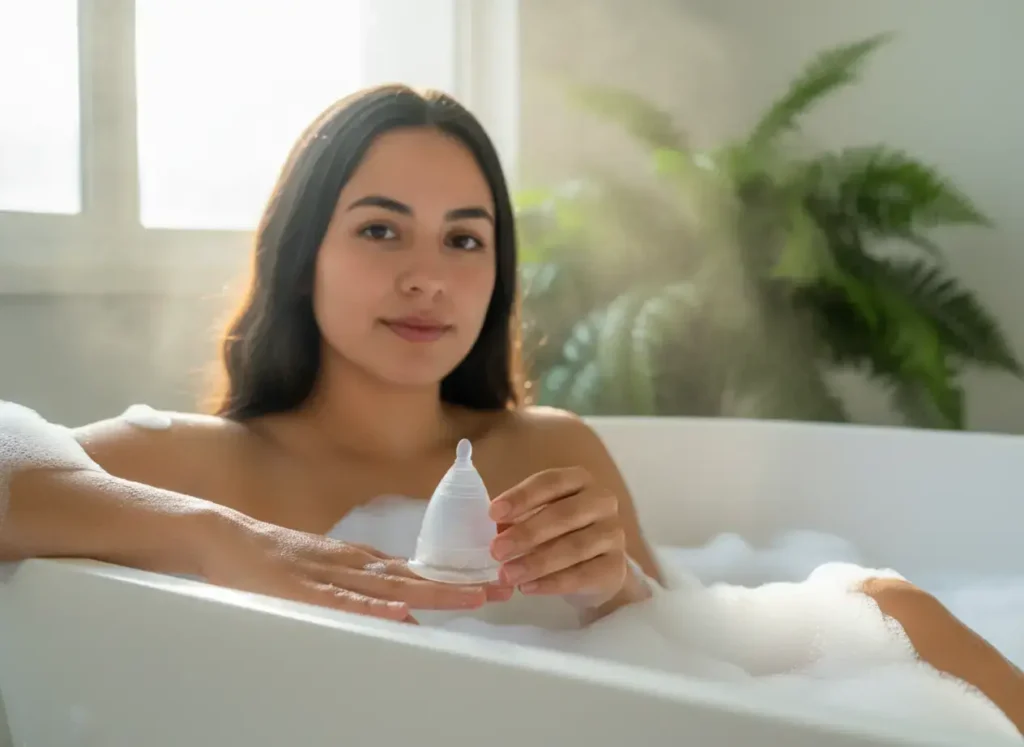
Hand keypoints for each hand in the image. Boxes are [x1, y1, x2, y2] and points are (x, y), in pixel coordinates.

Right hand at [198, 511, 511, 623]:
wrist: (226, 538)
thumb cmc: (274, 558)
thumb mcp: (326, 568)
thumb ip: (359, 582)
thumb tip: (398, 604)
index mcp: (359, 561)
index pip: (416, 571)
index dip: (455, 578)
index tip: (491, 584)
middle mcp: (354, 564)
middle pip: (416, 577)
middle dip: (459, 585)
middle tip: (501, 590)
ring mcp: (331, 574)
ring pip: (390, 586)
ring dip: (433, 592)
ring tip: (471, 598)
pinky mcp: (306, 590)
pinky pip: (345, 600)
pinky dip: (374, 607)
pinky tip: (400, 612)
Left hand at [487, 466, 639, 606]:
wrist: (597, 570)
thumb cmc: (561, 534)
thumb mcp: (539, 519)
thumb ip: (517, 519)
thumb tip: (492, 527)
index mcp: (580, 481)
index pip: (551, 482)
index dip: (522, 497)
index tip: (493, 513)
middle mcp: (602, 502)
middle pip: (563, 514)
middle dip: (526, 533)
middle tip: (496, 550)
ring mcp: (613, 534)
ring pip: (574, 547)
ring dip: (536, 562)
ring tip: (507, 575)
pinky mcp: (617, 566)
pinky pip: (583, 574)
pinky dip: (553, 583)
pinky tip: (528, 588)